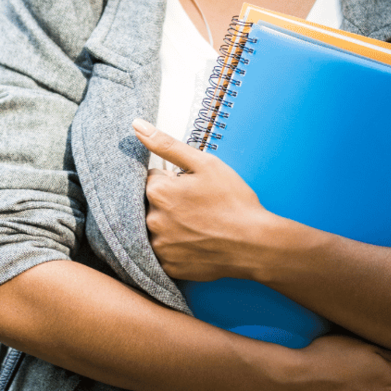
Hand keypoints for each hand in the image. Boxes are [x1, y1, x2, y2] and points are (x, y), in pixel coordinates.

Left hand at [134, 118, 277, 280]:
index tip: (192, 187)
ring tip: (198, 224)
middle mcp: (152, 220)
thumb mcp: (204, 163)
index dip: (174, 179)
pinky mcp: (167, 266)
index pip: (153, 178)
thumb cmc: (233, 201)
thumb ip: (167, 144)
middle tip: (198, 206)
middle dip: (170, 201)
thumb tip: (137, 125)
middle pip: (152, 203)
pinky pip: (162, 250)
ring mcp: (159, 246)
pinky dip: (175, 244)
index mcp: (158, 191)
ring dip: (170, 223)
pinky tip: (195, 240)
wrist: (254, 243)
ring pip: (156, 226)